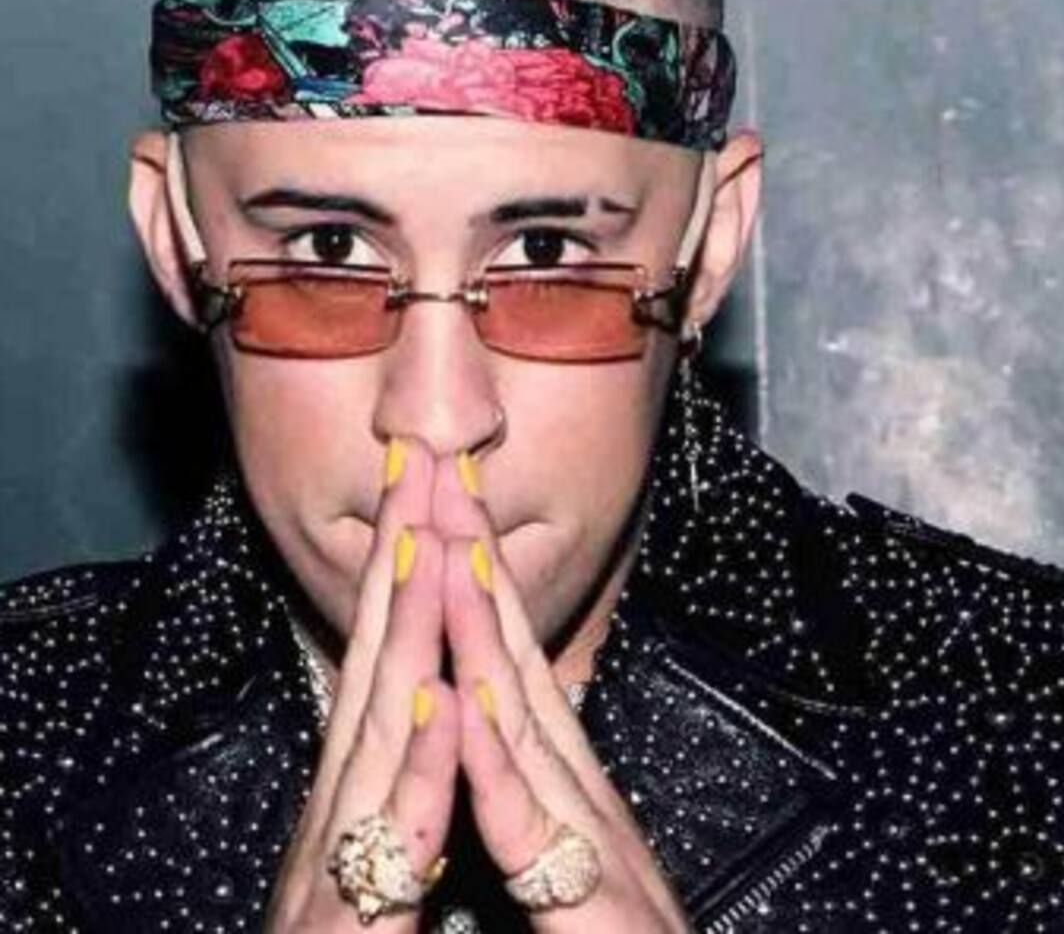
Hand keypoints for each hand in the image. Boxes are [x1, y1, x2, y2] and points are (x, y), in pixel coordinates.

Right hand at [265, 440, 458, 930]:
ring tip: (427, 539)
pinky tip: (441, 701)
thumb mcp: (373, 825)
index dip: (407, 552)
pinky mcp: (362, 903)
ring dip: (406, 627)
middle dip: (399, 547)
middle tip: (417, 453)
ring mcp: (349, 837)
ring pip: (386, 719)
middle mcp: (346, 782)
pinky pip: (400, 827)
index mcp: (362, 762)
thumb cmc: (346, 927)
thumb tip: (420, 683)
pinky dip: (420, 761)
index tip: (427, 474)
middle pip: (378, 648)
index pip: (389, 639)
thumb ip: (393, 753)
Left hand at [432, 447, 690, 931]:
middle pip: (516, 651)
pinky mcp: (584, 893)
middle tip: (446, 469)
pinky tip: (467, 699)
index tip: (443, 498)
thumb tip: (500, 714)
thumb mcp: (570, 843)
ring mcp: (582, 828)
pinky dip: (494, 757)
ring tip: (453, 546)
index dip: (473, 571)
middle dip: (477, 556)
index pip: (507, 650)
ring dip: (484, 628)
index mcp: (559, 768)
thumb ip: (536, 780)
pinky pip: (526, 821)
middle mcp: (574, 777)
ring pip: (522, 715)